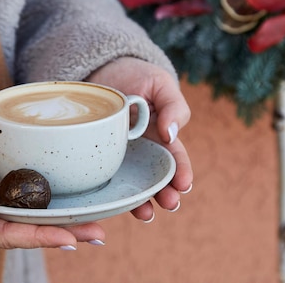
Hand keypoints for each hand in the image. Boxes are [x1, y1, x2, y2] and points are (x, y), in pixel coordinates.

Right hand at [0, 133, 104, 248]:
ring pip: (23, 219)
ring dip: (56, 221)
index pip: (9, 237)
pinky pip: (14, 202)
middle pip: (25, 232)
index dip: (42, 238)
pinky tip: (56, 201)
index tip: (73, 238)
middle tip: (98, 233)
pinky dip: (38, 204)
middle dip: (62, 234)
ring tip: (88, 222)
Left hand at [86, 57, 192, 221]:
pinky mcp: (100, 159)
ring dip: (143, 202)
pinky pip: (107, 180)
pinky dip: (113, 195)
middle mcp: (144, 152)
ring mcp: (122, 158)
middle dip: (166, 194)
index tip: (184, 183)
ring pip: (134, 186)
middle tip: (170, 203)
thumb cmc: (136, 76)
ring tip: (147, 213)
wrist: (100, 70)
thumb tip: (172, 134)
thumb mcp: (159, 83)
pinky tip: (115, 205)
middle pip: (157, 179)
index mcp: (163, 136)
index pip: (176, 158)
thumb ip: (173, 106)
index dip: (182, 172)